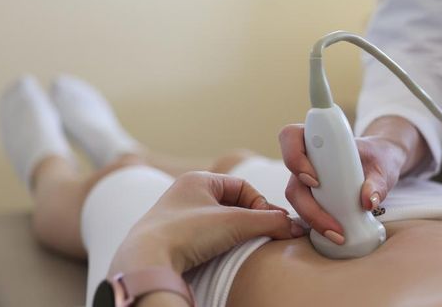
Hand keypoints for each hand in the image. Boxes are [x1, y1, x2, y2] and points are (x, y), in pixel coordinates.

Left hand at [109, 172, 303, 275]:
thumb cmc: (185, 233)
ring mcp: (176, 217)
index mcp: (198, 179)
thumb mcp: (236, 223)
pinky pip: (205, 237)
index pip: (243, 186)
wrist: (146, 261)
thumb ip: (270, 222)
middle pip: (233, 204)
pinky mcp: (172, 239)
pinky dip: (218, 244)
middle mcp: (185, 194)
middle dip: (250, 219)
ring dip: (235, 233)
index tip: (271, 223)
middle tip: (261, 234)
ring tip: (241, 246)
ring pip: (219, 222)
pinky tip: (221, 255)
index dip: (261, 204)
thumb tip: (296, 227)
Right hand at [279, 117, 423, 243]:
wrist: (380, 165)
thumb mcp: (382, 166)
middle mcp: (307, 159)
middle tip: (333, 225)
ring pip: (297, 200)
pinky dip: (317, 224)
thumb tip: (368, 201)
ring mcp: (306, 179)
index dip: (295, 158)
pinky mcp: (312, 196)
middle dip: (308, 207)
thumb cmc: (377, 158)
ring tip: (337, 235)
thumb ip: (377, 182)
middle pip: (292, 181)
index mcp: (319, 139)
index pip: (291, 137)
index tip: (315, 180)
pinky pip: (306, 211)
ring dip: (313, 220)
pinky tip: (334, 235)